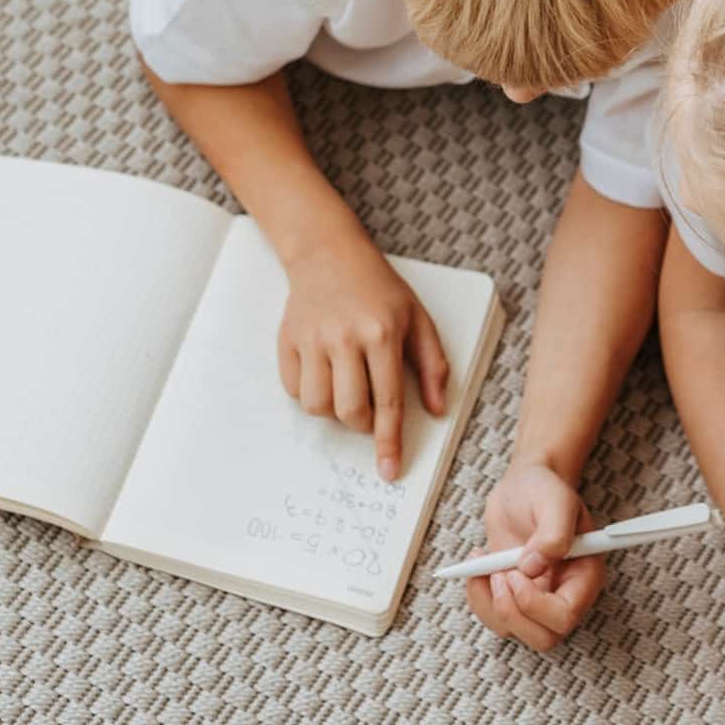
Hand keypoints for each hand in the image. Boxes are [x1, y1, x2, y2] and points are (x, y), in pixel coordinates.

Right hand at [277, 234, 448, 479]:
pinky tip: (323, 372)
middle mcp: (345, 339)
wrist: (329, 254)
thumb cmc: (379, 289)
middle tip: (369, 408)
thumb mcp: (417, 318)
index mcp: (382, 334)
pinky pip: (294, 390)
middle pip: (350, 411)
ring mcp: (312, 340)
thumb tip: (436, 410)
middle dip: (361, 424)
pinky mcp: (287, 341)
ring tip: (345, 387)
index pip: (388, 401)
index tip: (390, 470)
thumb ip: (432, 365)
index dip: (389, 441)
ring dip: (333, 410)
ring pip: (318, 406)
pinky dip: (309, 393)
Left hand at [465, 463, 604, 650]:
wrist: (524, 486)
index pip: (566, 615)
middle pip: (543, 637)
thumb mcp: (555, 500)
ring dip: (490, 603)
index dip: (536, 604)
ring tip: (484, 563)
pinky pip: (494, 618)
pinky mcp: (513, 597)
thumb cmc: (545, 490)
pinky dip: (478, 597)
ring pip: (514, 632)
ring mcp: (537, 599)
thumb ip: (553, 533)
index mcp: (584, 575)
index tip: (515, 573)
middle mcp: (564, 594)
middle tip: (499, 575)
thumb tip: (533, 567)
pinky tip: (477, 567)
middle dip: (512, 612)